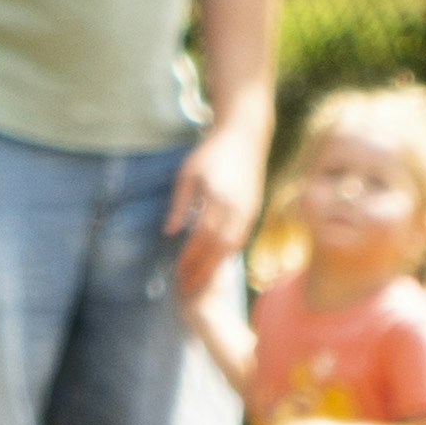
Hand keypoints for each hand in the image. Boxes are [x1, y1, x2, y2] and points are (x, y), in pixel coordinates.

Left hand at [169, 122, 264, 271]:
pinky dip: (229, 253)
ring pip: (233, 247)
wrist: (244, 137)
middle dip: (203, 271)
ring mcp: (248, 211)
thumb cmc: (210, 153)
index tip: (178, 274)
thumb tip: (170, 233)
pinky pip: (242, 238)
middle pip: (218, 249)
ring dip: (216, 266)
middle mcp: (236, 210)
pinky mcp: (255, 210)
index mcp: (216, 200)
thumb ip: (179, 204)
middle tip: (188, 287)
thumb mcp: (187, 174)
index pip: (201, 239)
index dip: (190, 259)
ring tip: (201, 279)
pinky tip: (218, 261)